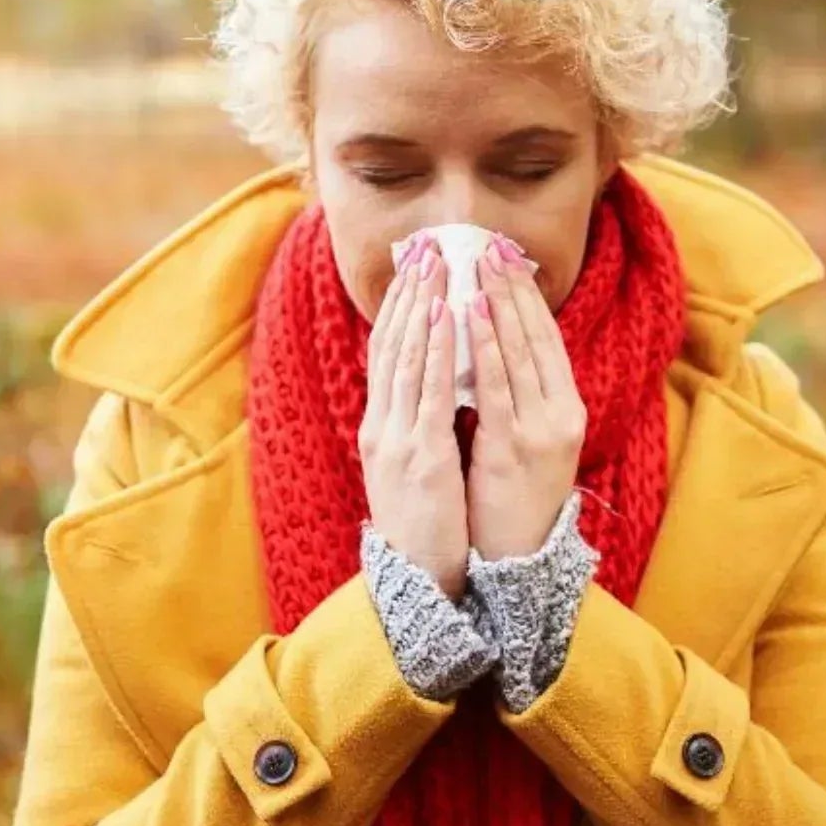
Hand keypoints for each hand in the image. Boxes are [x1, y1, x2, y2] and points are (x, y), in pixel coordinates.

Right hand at [359, 233, 468, 595]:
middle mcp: (381, 425)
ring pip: (407, 358)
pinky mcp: (420, 455)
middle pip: (391, 346)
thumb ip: (414, 427)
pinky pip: (429, 391)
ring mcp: (397, 438)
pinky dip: (435, 349)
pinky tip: (446, 316)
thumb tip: (430, 389)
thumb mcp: (410, 468)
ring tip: (436, 265)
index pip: (386, 355)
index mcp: (379, 428)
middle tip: (424, 248)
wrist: (415, 578)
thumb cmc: (420, 526)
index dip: (399, 309)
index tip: (413, 268)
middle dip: (408, 294)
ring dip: (422, 306)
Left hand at [464, 233, 585, 558]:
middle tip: (491, 246)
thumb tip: (497, 347)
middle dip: (512, 288)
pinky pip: (496, 388)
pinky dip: (483, 348)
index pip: (547, 339)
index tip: (508, 258)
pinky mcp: (514, 447)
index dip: (527, 296)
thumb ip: (521, 398)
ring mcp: (541, 430)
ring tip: (478, 267)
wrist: (519, 559)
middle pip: (536, 337)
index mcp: (567, 409)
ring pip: (518, 354)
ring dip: (497, 306)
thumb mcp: (529, 441)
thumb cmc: (516, 499)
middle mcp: (561, 413)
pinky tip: (469, 318)